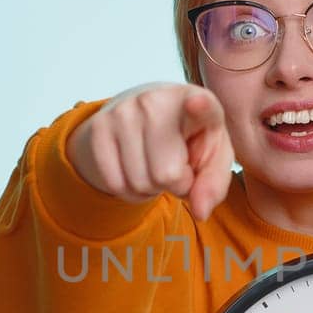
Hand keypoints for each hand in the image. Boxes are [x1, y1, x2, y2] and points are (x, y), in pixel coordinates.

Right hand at [65, 82, 234, 221]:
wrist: (141, 114)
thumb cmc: (187, 138)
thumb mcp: (211, 157)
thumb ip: (213, 185)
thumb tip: (200, 211)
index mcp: (196, 101)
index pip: (202, 106)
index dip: (200, 107)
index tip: (197, 103)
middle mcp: (156, 100)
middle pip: (167, 175)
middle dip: (174, 183)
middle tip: (174, 163)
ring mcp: (123, 111)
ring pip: (139, 184)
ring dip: (150, 187)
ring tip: (154, 163)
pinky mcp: (98, 127)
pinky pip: (115, 184)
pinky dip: (128, 189)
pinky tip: (135, 167)